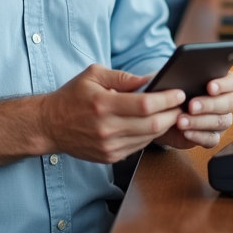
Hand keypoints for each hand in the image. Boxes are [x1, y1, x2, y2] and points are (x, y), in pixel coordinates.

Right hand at [39, 64, 184, 163]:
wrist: (49, 125)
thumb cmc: (72, 96)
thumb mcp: (93, 75)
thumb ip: (123, 77)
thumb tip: (150, 79)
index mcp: (102, 104)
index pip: (145, 105)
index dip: (167, 99)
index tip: (179, 93)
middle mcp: (106, 128)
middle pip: (152, 124)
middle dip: (173, 114)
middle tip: (182, 104)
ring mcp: (109, 146)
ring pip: (149, 138)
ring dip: (165, 126)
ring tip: (173, 114)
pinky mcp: (110, 157)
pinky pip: (139, 146)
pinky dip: (150, 135)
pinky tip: (154, 125)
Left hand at [155, 71, 232, 149]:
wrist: (161, 113)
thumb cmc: (170, 90)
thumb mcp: (172, 79)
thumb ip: (179, 74)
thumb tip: (180, 73)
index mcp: (221, 83)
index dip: (225, 84)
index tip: (210, 87)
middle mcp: (225, 101)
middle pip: (230, 102)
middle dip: (210, 104)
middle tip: (191, 106)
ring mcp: (220, 120)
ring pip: (221, 121)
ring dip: (200, 121)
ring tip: (181, 121)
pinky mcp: (211, 137)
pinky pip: (212, 139)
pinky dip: (198, 136)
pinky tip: (185, 132)